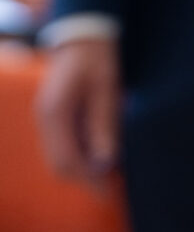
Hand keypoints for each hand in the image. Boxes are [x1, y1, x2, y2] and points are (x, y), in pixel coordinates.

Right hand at [35, 38, 121, 181]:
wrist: (83, 39)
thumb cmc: (98, 61)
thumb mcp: (107, 91)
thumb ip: (104, 125)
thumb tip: (105, 161)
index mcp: (55, 113)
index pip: (67, 159)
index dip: (88, 179)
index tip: (108, 192)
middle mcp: (44, 119)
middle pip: (59, 165)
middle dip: (84, 179)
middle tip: (111, 188)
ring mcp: (46, 120)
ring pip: (59, 159)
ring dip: (82, 170)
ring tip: (109, 176)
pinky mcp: (54, 119)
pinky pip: (62, 147)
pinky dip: (79, 158)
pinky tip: (100, 158)